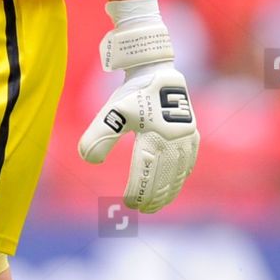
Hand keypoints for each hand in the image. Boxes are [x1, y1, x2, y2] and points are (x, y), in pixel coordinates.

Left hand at [78, 8, 198, 211]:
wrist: (156, 70)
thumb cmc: (131, 93)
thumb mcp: (111, 112)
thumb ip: (99, 135)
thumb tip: (88, 159)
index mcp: (154, 135)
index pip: (146, 170)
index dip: (138, 189)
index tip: (128, 202)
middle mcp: (174, 138)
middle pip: (165, 175)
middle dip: (154, 195)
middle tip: (143, 210)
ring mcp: (186, 137)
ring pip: (179, 171)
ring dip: (169, 190)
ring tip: (157, 204)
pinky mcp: (192, 133)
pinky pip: (188, 161)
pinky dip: (181, 176)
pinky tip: (175, 185)